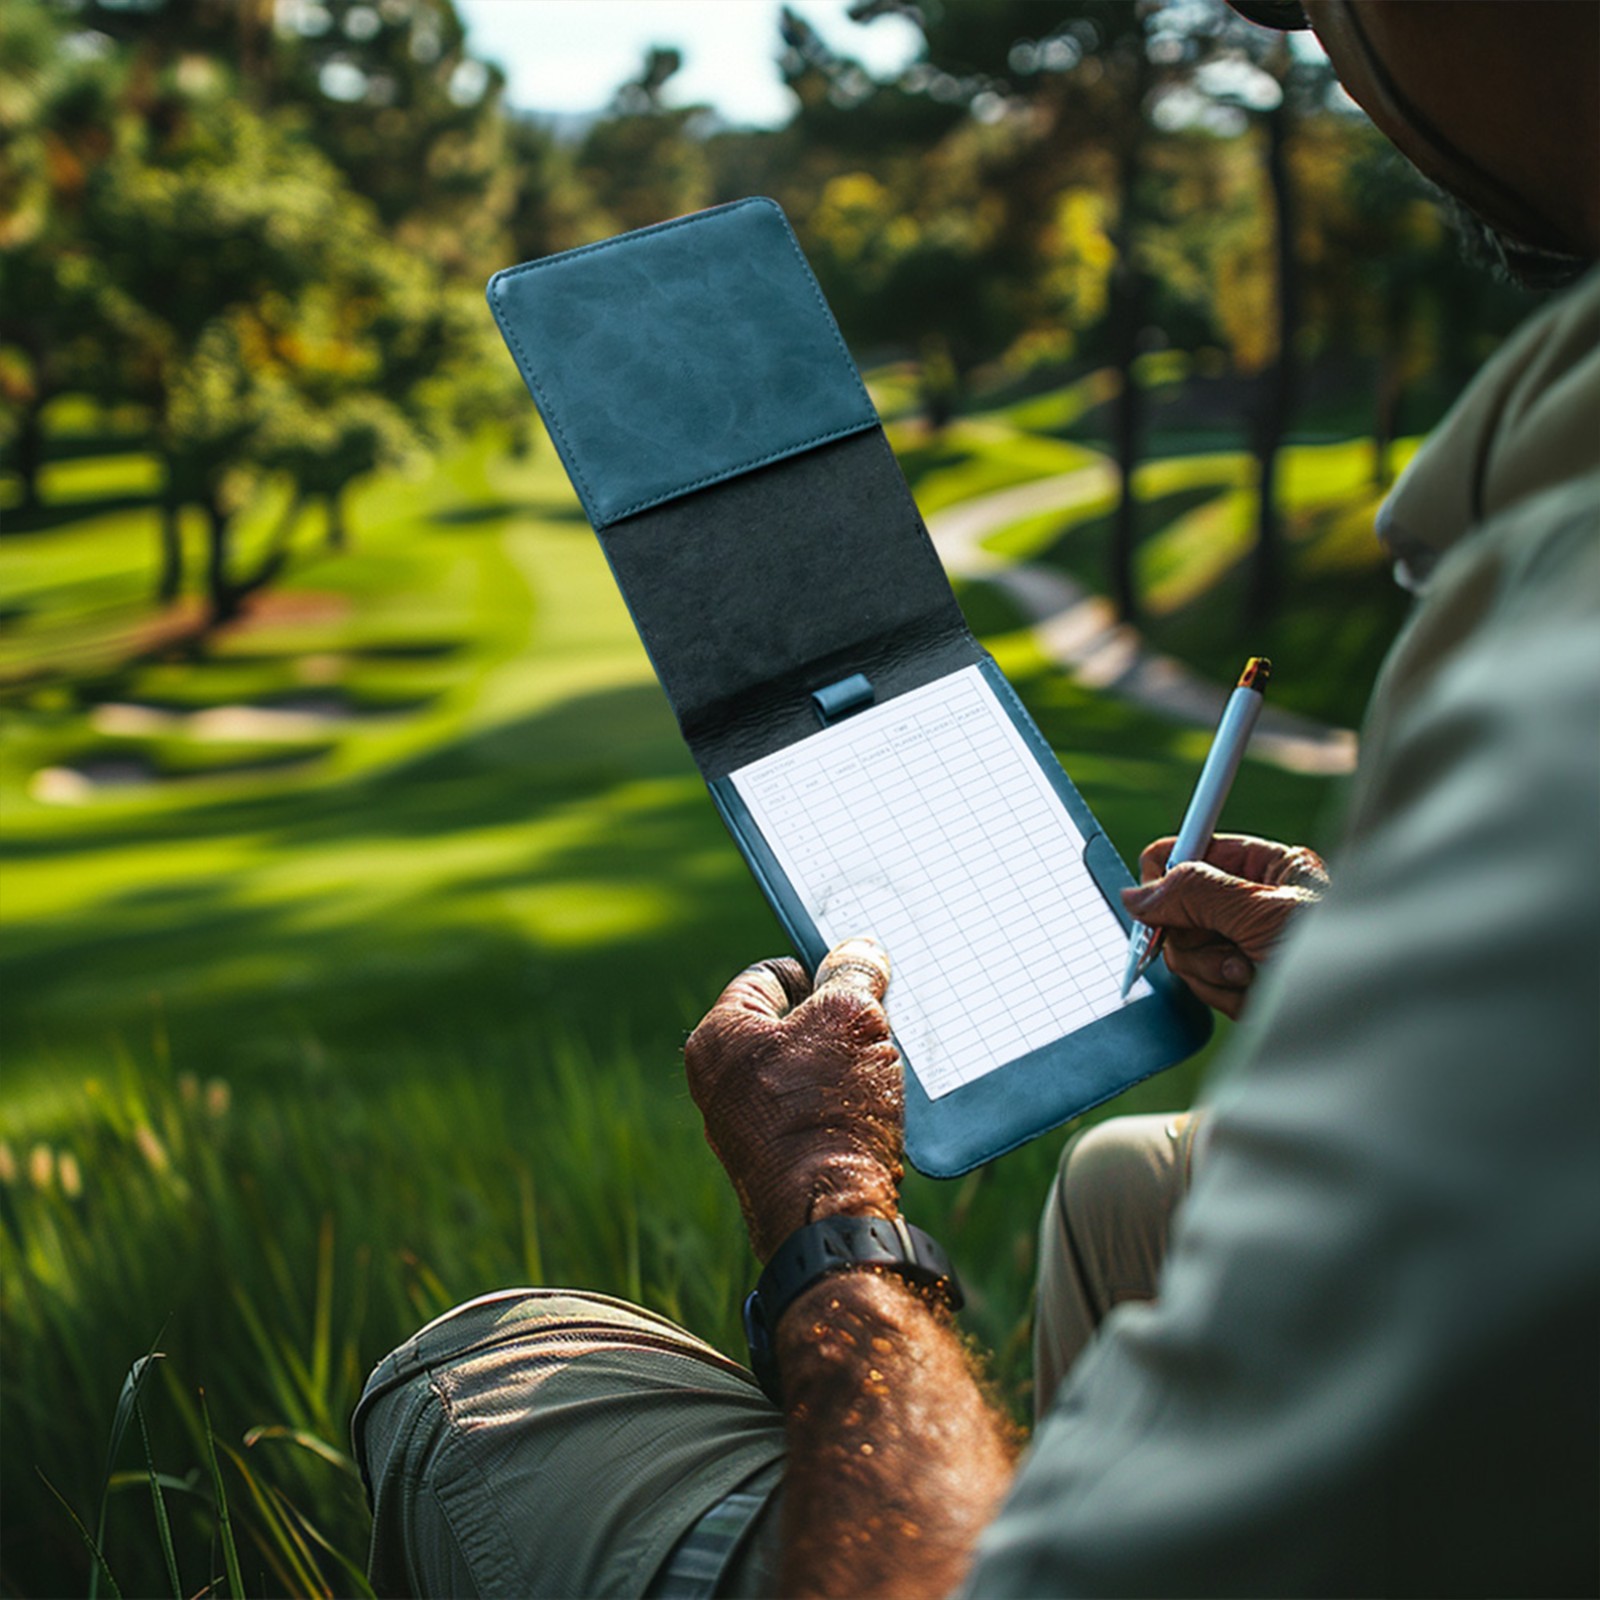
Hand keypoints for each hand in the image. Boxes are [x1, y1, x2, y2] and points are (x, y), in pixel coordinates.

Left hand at [684, 937, 903, 1262]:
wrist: (831, 1219)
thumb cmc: (828, 1112)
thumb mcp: (850, 1019)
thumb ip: (853, 976)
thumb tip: (858, 951)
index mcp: (717, 1037)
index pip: (769, 975)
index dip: (818, 970)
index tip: (855, 980)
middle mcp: (718, 1083)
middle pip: (788, 1025)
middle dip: (835, 1021)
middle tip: (875, 1024)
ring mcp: (744, 1128)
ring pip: (805, 1072)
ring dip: (846, 1066)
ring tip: (880, 1071)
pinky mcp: (775, 1164)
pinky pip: (814, 1115)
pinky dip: (844, 1107)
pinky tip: (873, 1113)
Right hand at [1120, 834, 1328, 1018]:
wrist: (1374, 1022)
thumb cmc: (1342, 958)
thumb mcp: (1262, 914)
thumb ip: (1195, 894)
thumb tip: (1137, 893)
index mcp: (1268, 865)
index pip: (1192, 850)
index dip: (1166, 876)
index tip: (1155, 907)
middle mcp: (1255, 900)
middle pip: (1179, 908)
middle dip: (1197, 940)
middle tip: (1230, 954)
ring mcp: (1248, 942)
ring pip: (1188, 952)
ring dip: (1214, 973)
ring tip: (1253, 978)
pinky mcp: (1245, 982)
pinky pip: (1206, 986)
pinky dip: (1226, 997)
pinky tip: (1258, 996)